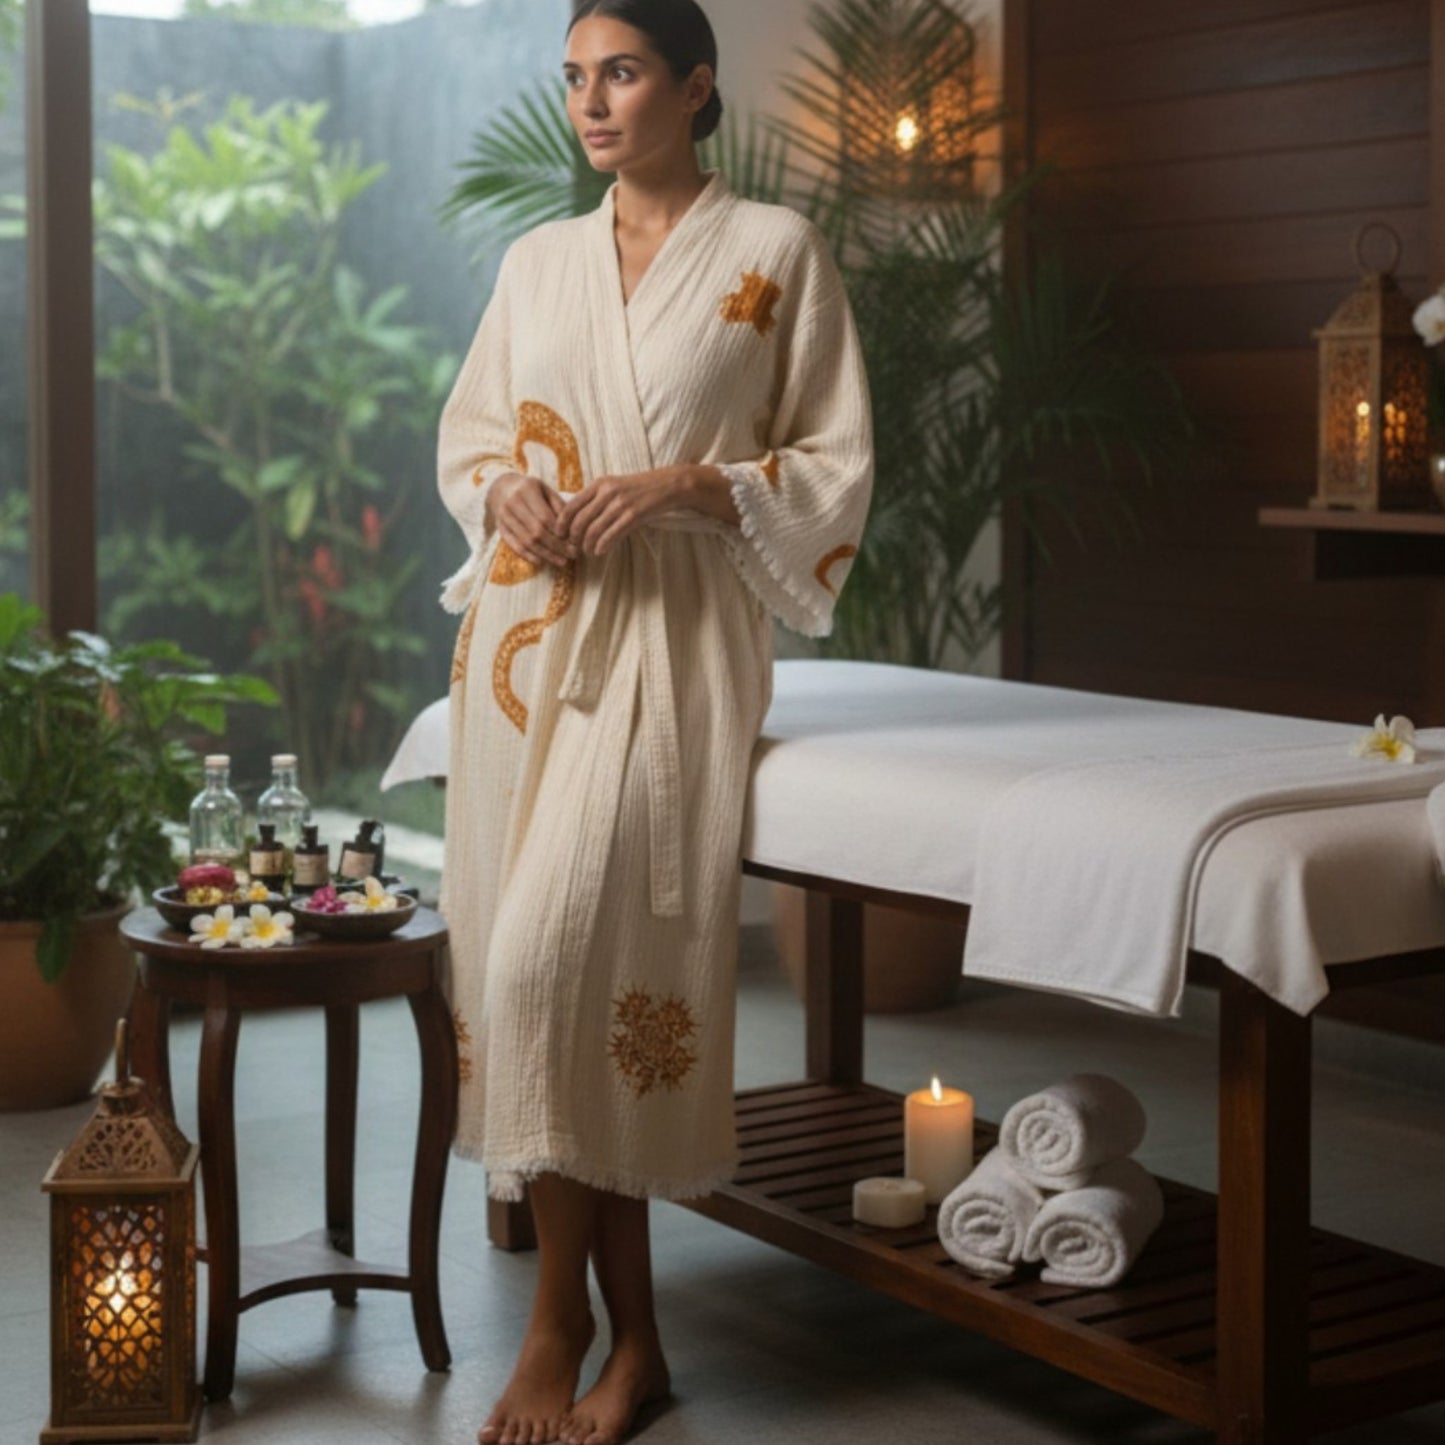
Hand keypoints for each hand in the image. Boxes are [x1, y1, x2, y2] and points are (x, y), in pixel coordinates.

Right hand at [487, 472, 578, 568]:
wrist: (502, 488)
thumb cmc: (531, 490)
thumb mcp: (546, 490)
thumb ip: (559, 506)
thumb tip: (573, 528)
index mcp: (527, 490)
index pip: (545, 517)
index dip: (560, 532)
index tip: (574, 541)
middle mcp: (512, 503)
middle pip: (536, 531)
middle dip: (556, 546)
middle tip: (572, 555)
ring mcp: (504, 517)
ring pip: (526, 541)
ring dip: (546, 554)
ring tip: (562, 562)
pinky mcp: (500, 528)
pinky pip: (515, 546)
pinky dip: (529, 556)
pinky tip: (543, 562)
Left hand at [555, 467, 685, 555]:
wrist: (667, 486)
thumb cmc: (639, 488)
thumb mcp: (614, 486)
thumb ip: (596, 498)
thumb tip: (576, 516)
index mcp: (599, 484)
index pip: (571, 505)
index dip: (561, 523)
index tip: (559, 534)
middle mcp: (607, 492)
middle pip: (580, 521)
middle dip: (573, 538)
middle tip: (573, 547)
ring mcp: (620, 504)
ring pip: (594, 530)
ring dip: (587, 546)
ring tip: (587, 551)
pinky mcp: (633, 515)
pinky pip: (611, 535)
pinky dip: (602, 546)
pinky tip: (600, 551)